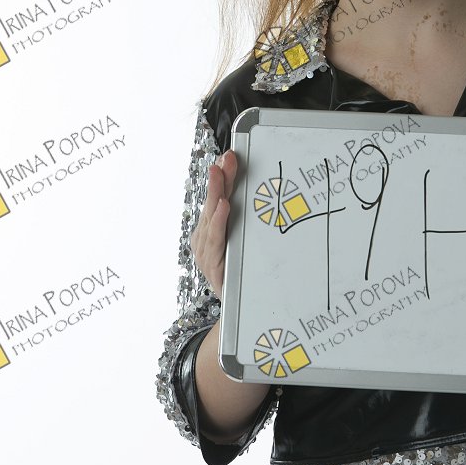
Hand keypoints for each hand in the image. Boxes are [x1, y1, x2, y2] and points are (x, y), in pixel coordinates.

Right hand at [190, 149, 237, 297]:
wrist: (237, 308)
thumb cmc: (239, 272)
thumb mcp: (243, 242)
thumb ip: (245, 220)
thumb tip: (260, 195)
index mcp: (212, 229)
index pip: (218, 197)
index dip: (222, 177)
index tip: (229, 156)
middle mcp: (205, 237)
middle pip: (213, 203)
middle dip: (220, 178)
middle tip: (226, 158)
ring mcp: (205, 250)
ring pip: (211, 217)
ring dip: (216, 193)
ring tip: (220, 174)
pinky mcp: (211, 264)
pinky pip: (215, 240)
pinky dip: (218, 221)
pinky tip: (223, 208)